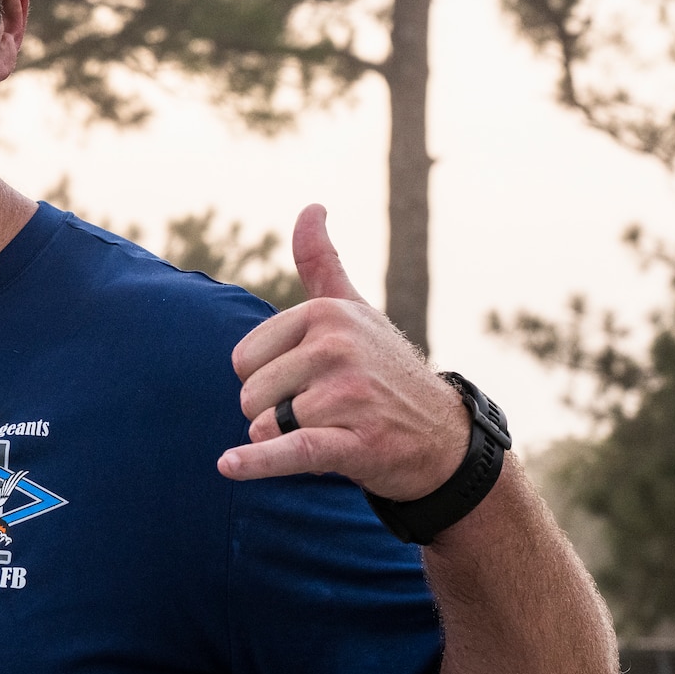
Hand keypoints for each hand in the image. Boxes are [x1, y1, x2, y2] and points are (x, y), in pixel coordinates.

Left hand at [217, 205, 467, 499]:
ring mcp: (348, 393)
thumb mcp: (354, 310)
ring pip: (267, 425)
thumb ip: (322, 263)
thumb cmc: (384, 370)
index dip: (265, 381)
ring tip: (331, 431)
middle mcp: (336, 347)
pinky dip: (258, 462)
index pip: (244, 359)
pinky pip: (290, 450)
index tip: (305, 382)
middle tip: (321, 413)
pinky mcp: (356, 440)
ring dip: (286, 441)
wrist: (444, 438)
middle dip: (273, 413)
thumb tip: (311, 207)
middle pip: (250, 394)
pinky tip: (230, 465)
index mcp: (326, 313)